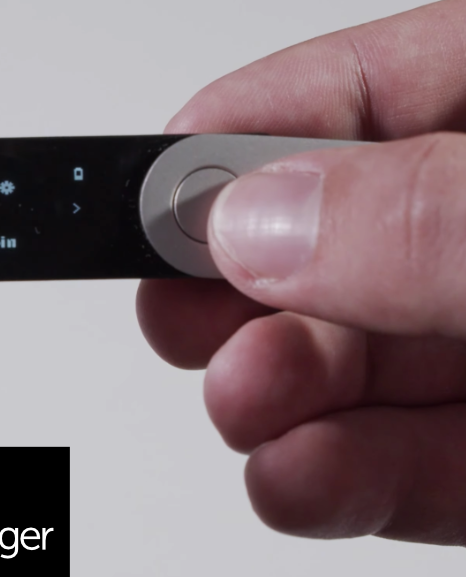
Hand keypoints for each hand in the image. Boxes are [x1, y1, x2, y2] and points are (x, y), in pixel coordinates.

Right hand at [138, 0, 465, 544]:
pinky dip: (345, 479)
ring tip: (239, 405)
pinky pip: (415, 463)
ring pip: (361, 364)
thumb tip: (257, 221)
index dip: (238, 137)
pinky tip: (295, 478)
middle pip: (332, 244)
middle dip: (244, 288)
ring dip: (279, 394)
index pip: (354, 97)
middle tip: (181, 316)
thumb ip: (431, 215)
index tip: (145, 190)